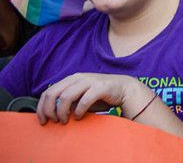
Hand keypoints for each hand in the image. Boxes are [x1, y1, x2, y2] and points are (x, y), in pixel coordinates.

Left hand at [36, 73, 151, 124]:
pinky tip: (80, 117)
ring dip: (62, 112)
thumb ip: (67, 101)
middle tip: (54, 121)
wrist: (124, 89)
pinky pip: (84, 100)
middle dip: (49, 110)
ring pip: (66, 97)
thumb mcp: (80, 97)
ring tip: (65, 120)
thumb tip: (51, 112)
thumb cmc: (100, 95)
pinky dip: (79, 111)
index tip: (43, 120)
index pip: (48, 92)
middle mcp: (78, 78)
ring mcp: (89, 81)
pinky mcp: (100, 87)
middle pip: (54, 93)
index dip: (42, 107)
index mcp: (71, 79)